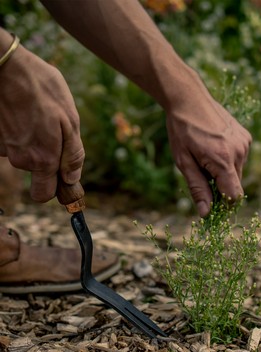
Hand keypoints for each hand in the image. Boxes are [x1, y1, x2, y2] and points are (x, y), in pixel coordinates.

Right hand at [0, 41, 83, 202]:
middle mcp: (21, 159)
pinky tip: (22, 110)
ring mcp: (4, 148)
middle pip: (36, 171)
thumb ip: (73, 154)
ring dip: (32, 138)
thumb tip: (72, 178)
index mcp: (43, 159)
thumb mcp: (70, 119)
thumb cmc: (42, 89)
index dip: (53, 188)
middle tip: (52, 130)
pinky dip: (17, 129)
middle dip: (46, 157)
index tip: (60, 176)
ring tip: (36, 113)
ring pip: (23, 153)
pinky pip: (10, 140)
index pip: (43, 195)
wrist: (6, 66)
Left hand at [166, 79, 251, 216]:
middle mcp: (239, 152)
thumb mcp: (183, 162)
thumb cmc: (182, 131)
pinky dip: (228, 160)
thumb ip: (197, 188)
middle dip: (220, 187)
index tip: (210, 204)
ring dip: (223, 173)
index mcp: (223, 160)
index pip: (234, 196)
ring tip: (205, 157)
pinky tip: (213, 148)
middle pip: (235, 185)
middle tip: (200, 174)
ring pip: (237, 172)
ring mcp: (244, 143)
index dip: (223, 204)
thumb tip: (206, 213)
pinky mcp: (245, 136)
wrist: (188, 99)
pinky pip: (239, 158)